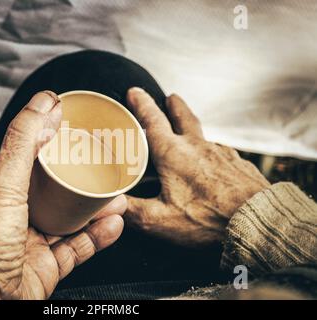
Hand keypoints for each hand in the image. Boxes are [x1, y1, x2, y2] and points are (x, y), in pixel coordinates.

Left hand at [0, 91, 125, 298]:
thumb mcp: (1, 182)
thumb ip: (23, 142)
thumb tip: (43, 104)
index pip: (28, 161)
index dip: (53, 146)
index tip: (77, 133)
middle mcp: (15, 215)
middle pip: (56, 191)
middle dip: (83, 180)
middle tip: (105, 168)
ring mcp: (32, 241)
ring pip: (71, 218)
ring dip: (96, 208)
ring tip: (117, 197)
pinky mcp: (48, 265)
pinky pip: (79, 246)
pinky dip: (98, 235)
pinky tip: (113, 224)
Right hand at [125, 88, 269, 246]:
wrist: (256, 220)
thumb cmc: (207, 218)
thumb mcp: (159, 219)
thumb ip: (131, 211)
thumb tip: (112, 204)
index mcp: (173, 154)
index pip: (152, 120)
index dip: (142, 104)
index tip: (134, 91)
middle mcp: (198, 147)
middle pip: (183, 117)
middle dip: (173, 105)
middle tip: (169, 97)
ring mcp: (222, 154)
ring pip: (203, 135)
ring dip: (193, 130)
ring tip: (188, 134)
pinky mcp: (239, 165)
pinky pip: (221, 154)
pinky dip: (212, 153)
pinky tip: (212, 166)